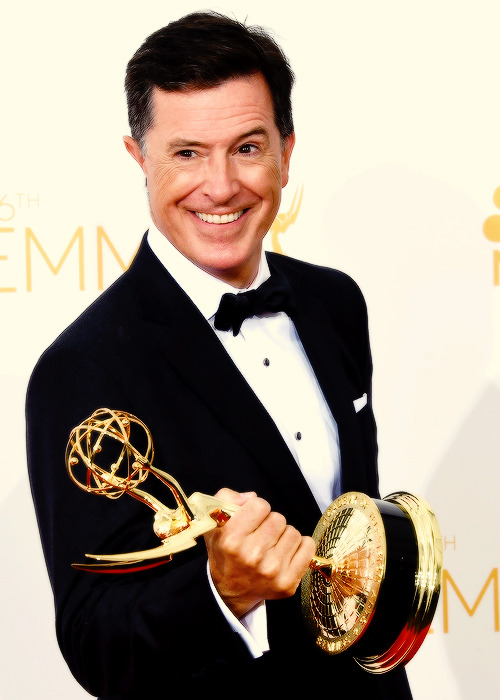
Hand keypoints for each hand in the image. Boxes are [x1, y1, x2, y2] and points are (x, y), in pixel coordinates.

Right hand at [204, 488, 315, 618]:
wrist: (230, 591)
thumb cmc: (225, 552)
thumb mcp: (214, 522)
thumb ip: (227, 498)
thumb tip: (252, 497)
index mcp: (231, 539)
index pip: (260, 505)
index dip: (256, 509)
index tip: (252, 519)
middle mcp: (251, 556)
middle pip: (278, 518)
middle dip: (270, 523)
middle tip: (261, 535)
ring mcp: (271, 571)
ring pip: (293, 532)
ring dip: (284, 536)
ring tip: (271, 546)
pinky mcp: (287, 583)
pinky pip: (308, 547)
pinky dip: (300, 546)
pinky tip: (286, 553)